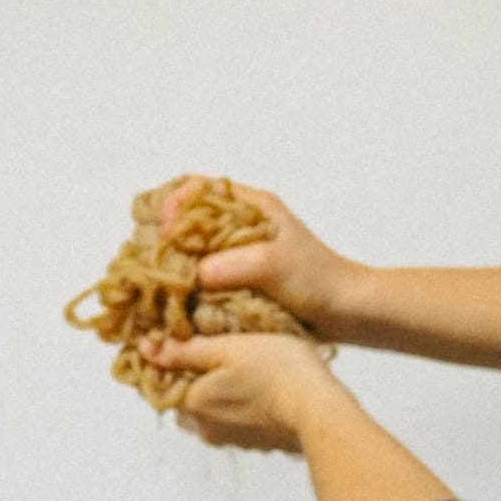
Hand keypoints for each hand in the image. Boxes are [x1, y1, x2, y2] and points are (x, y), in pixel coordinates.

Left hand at [140, 332, 347, 452]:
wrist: (319, 408)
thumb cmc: (276, 369)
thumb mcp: (226, 347)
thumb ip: (184, 350)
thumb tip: (147, 349)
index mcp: (191, 403)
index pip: (160, 381)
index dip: (167, 358)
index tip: (182, 339)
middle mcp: (205, 428)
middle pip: (185, 397)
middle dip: (193, 376)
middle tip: (215, 349)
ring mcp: (231, 439)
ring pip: (211, 410)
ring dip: (218, 391)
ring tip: (241, 365)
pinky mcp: (256, 443)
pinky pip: (236, 420)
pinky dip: (240, 404)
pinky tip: (259, 385)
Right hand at [160, 178, 364, 337]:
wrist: (349, 312)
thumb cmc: (318, 280)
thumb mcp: (272, 265)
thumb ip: (229, 264)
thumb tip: (191, 276)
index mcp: (251, 207)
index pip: (196, 188)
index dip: (172, 205)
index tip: (165, 233)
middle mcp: (241, 227)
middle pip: (187, 221)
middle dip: (164, 239)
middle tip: (151, 264)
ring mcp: (240, 255)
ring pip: (193, 252)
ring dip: (174, 267)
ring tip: (159, 287)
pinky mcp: (241, 282)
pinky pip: (204, 279)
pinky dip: (188, 289)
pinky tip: (178, 304)